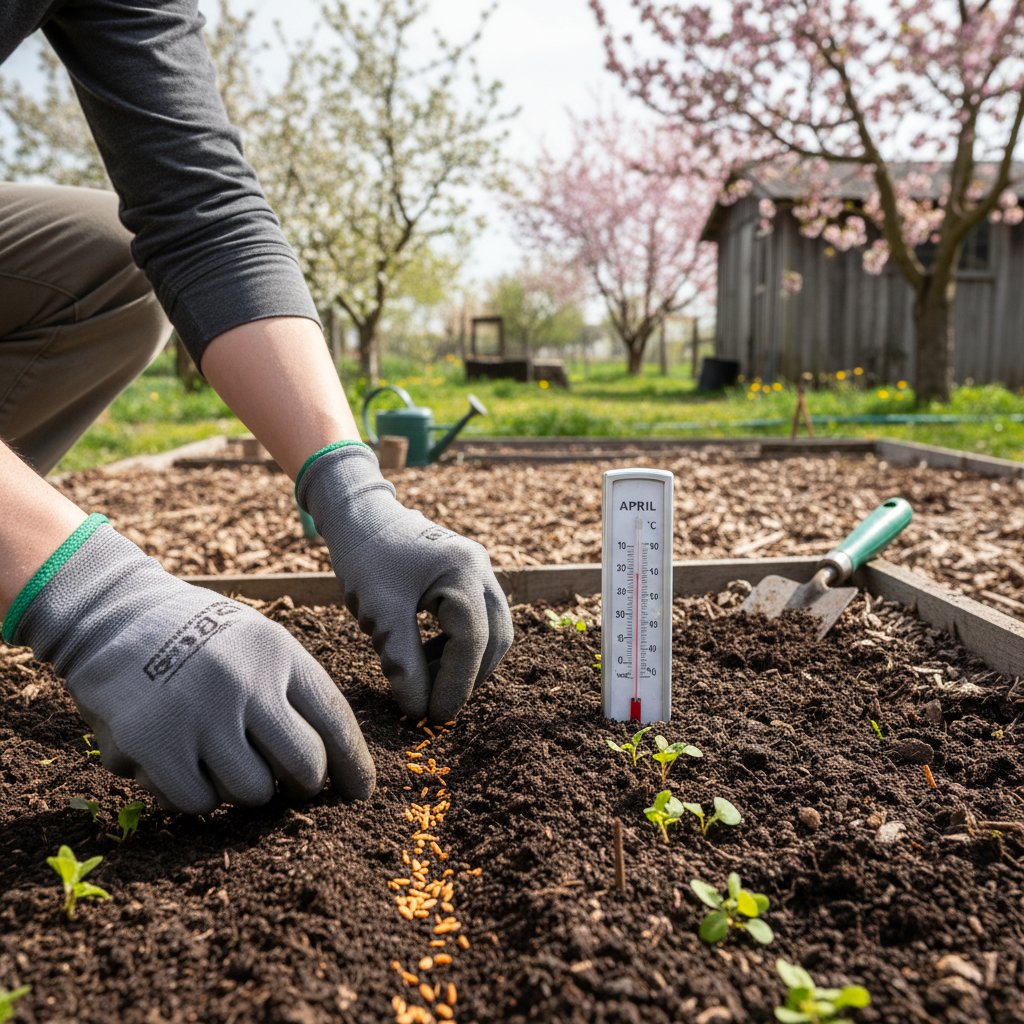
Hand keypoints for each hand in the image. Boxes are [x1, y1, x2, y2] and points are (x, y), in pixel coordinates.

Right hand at [7, 517, 373, 813]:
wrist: (112, 617)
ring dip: (241, 788)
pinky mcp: (153, 745)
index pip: (334, 721)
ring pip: (251, 793)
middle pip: (303, 767)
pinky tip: (181, 762)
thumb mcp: (259, 641)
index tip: (359, 792)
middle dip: (303, 786)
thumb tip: (333, 765)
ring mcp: (200, 715)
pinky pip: (196, 802)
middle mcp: (246, 683)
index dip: (353, 765)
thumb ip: (292, 691)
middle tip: (289, 785)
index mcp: (279, 653)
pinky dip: (193, 793)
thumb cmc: (199, 639)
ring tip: (221, 757)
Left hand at [297, 444, 512, 721]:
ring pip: (493, 630)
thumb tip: (419, 710)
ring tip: (429, 681)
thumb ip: (403, 663)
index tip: (434, 716)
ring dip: (468, 663)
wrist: (359, 515)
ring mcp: (479, 570)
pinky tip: (429, 657)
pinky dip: (462, 645)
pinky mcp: (470, 575)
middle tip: (436, 704)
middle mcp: (481, 569)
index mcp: (462, 573)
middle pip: (495, 638)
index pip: (472, 641)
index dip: (455, 685)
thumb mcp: (379, 614)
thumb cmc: (365, 557)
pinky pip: (480, 619)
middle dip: (469, 677)